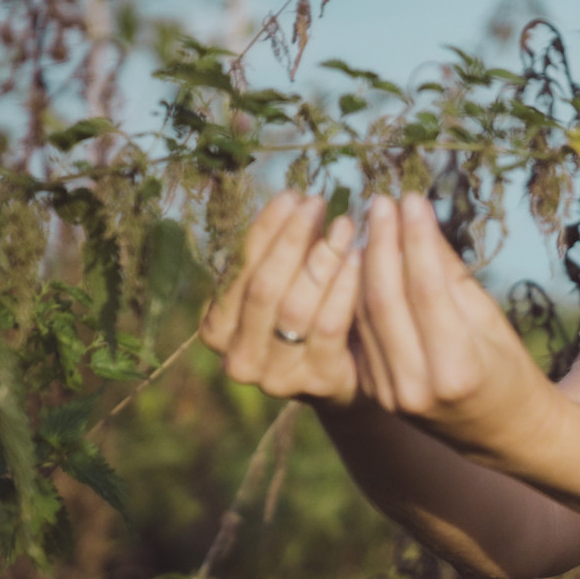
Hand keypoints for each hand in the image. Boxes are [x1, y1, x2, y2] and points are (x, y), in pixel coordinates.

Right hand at [200, 191, 362, 405]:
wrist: (348, 378)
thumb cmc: (311, 318)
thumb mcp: (285, 288)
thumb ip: (278, 257)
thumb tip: (295, 200)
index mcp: (217, 329)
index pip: (238, 270)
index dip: (265, 230)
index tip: (292, 195)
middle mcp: (238, 358)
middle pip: (263, 287)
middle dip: (291, 239)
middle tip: (318, 203)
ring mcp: (275, 377)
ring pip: (295, 307)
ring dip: (321, 259)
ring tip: (344, 224)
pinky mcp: (316, 382)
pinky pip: (329, 326)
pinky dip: (344, 288)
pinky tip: (362, 258)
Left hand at [353, 192, 555, 459]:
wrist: (504, 434)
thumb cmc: (509, 369)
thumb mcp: (490, 320)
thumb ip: (450, 275)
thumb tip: (417, 219)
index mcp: (457, 369)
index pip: (426, 290)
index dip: (416, 239)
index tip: (412, 199)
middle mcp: (417, 386)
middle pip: (385, 301)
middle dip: (382, 244)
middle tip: (382, 202)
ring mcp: (391, 394)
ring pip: (364, 315)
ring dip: (363, 263)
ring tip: (372, 223)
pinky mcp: (375, 393)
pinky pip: (361, 332)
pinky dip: (359, 291)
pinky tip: (363, 258)